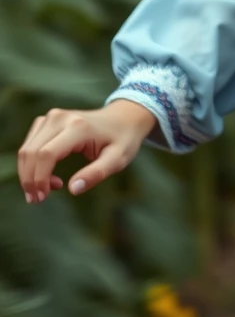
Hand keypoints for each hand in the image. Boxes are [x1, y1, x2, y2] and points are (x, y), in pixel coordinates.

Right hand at [17, 100, 157, 203]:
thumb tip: (73, 189)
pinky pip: (29, 145)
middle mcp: (60, 118)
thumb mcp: (118, 159)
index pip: (46, 155)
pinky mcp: (47, 120)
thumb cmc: (123, 139)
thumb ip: (96, 174)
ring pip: (26, 149)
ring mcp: (52, 117)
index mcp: (78, 127)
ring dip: (29, 173)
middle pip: (31, 152)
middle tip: (39, 199)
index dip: (39, 179)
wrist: (124, 117)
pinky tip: (47, 174)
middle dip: (29, 180)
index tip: (42, 198)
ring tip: (48, 188)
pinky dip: (31, 163)